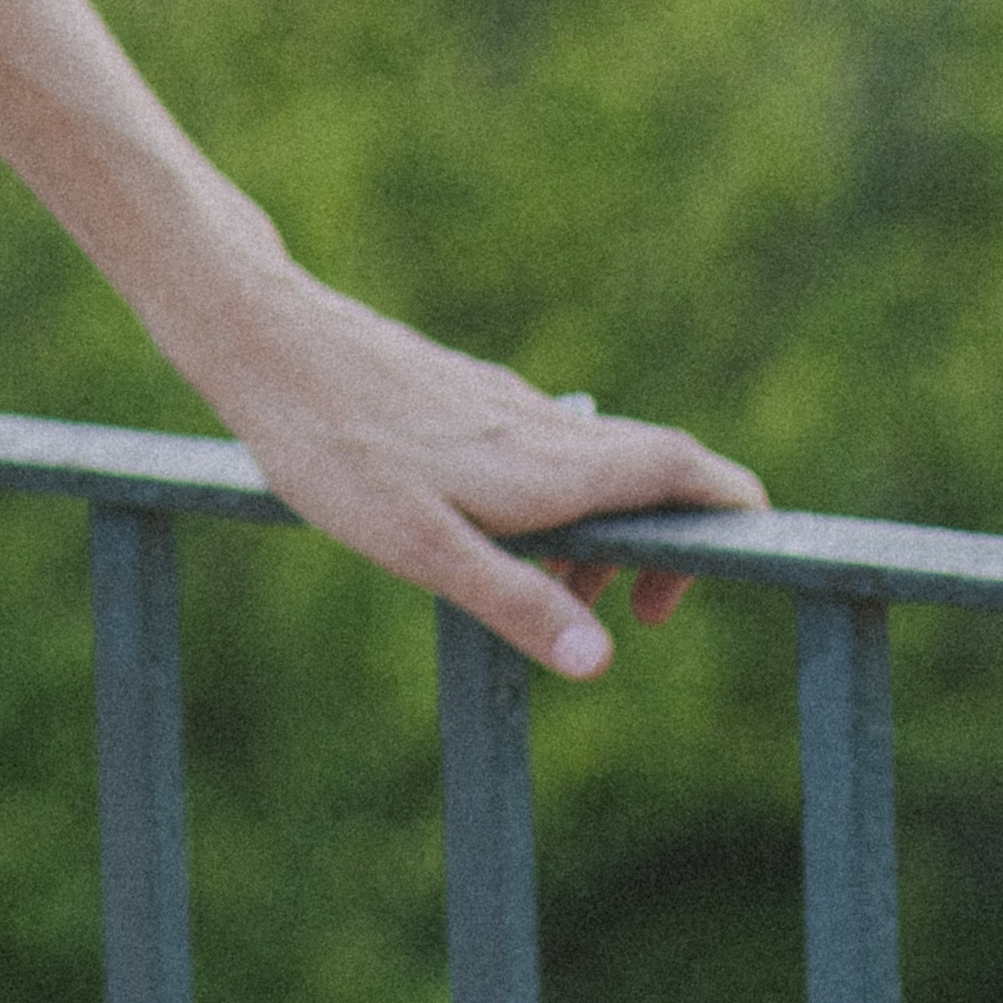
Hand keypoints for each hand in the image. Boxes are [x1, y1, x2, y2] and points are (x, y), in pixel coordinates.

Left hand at [172, 254, 759, 676]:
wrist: (264, 340)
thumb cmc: (332, 448)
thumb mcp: (417, 547)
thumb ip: (513, 600)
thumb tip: (601, 663)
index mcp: (552, 464)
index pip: (691, 471)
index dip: (738, 513)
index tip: (728, 572)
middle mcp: (543, 426)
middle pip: (656, 471)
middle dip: (662, 544)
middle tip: (616, 612)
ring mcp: (503, 404)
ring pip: (594, 463)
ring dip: (597, 527)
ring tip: (537, 583)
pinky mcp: (464, 394)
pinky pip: (542, 448)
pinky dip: (549, 498)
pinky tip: (480, 526)